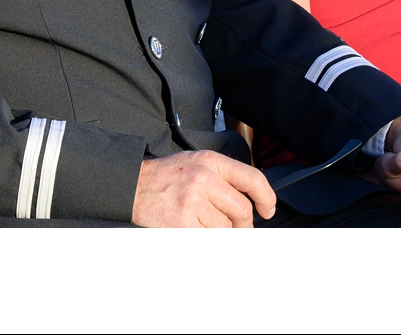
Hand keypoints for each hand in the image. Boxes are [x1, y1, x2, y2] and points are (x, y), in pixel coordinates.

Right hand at [132, 150, 276, 226]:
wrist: (132, 184)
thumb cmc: (166, 176)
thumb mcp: (197, 163)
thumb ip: (223, 178)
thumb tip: (251, 204)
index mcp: (210, 161)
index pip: (252, 179)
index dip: (266, 197)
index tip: (267, 210)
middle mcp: (204, 178)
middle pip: (242, 210)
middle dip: (242, 225)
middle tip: (233, 227)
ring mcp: (193, 201)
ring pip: (226, 229)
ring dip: (221, 232)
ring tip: (204, 224)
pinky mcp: (182, 223)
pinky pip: (208, 239)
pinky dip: (207, 239)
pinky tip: (196, 230)